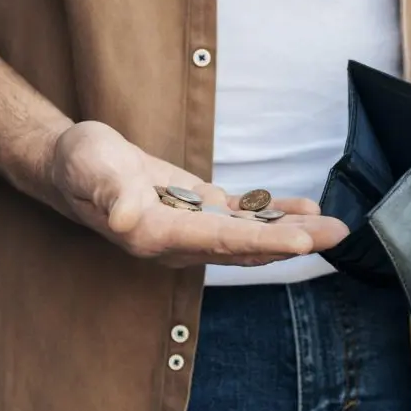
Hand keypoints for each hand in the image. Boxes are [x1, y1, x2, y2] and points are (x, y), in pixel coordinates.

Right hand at [45, 121, 349, 267]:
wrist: (73, 164)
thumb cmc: (79, 164)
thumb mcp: (89, 167)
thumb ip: (108, 193)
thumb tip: (123, 218)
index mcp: (155, 234)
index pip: (219, 241)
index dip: (263, 241)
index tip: (302, 241)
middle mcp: (179, 241)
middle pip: (245, 246)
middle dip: (293, 242)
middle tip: (337, 236)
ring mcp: (192, 229)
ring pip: (250, 235)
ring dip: (292, 231)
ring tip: (334, 227)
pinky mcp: (199, 212)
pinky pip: (243, 218)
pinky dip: (274, 214)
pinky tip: (304, 209)